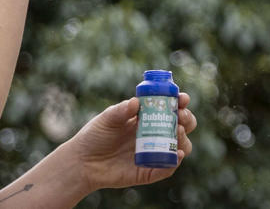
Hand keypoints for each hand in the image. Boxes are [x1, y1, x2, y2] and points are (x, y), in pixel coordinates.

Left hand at [67, 92, 196, 191]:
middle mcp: (155, 135)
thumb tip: (135, 102)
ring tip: (177, 131)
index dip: (180, 102)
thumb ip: (121, 111)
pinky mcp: (150, 171)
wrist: (83, 162)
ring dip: (183, 139)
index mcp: (147, 118)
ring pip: (180, 146)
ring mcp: (154, 153)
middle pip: (182, 126)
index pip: (170, 108)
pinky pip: (168, 167)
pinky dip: (175, 161)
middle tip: (181, 115)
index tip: (182, 98)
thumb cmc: (94, 136)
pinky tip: (177, 153)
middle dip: (187, 119)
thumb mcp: (107, 119)